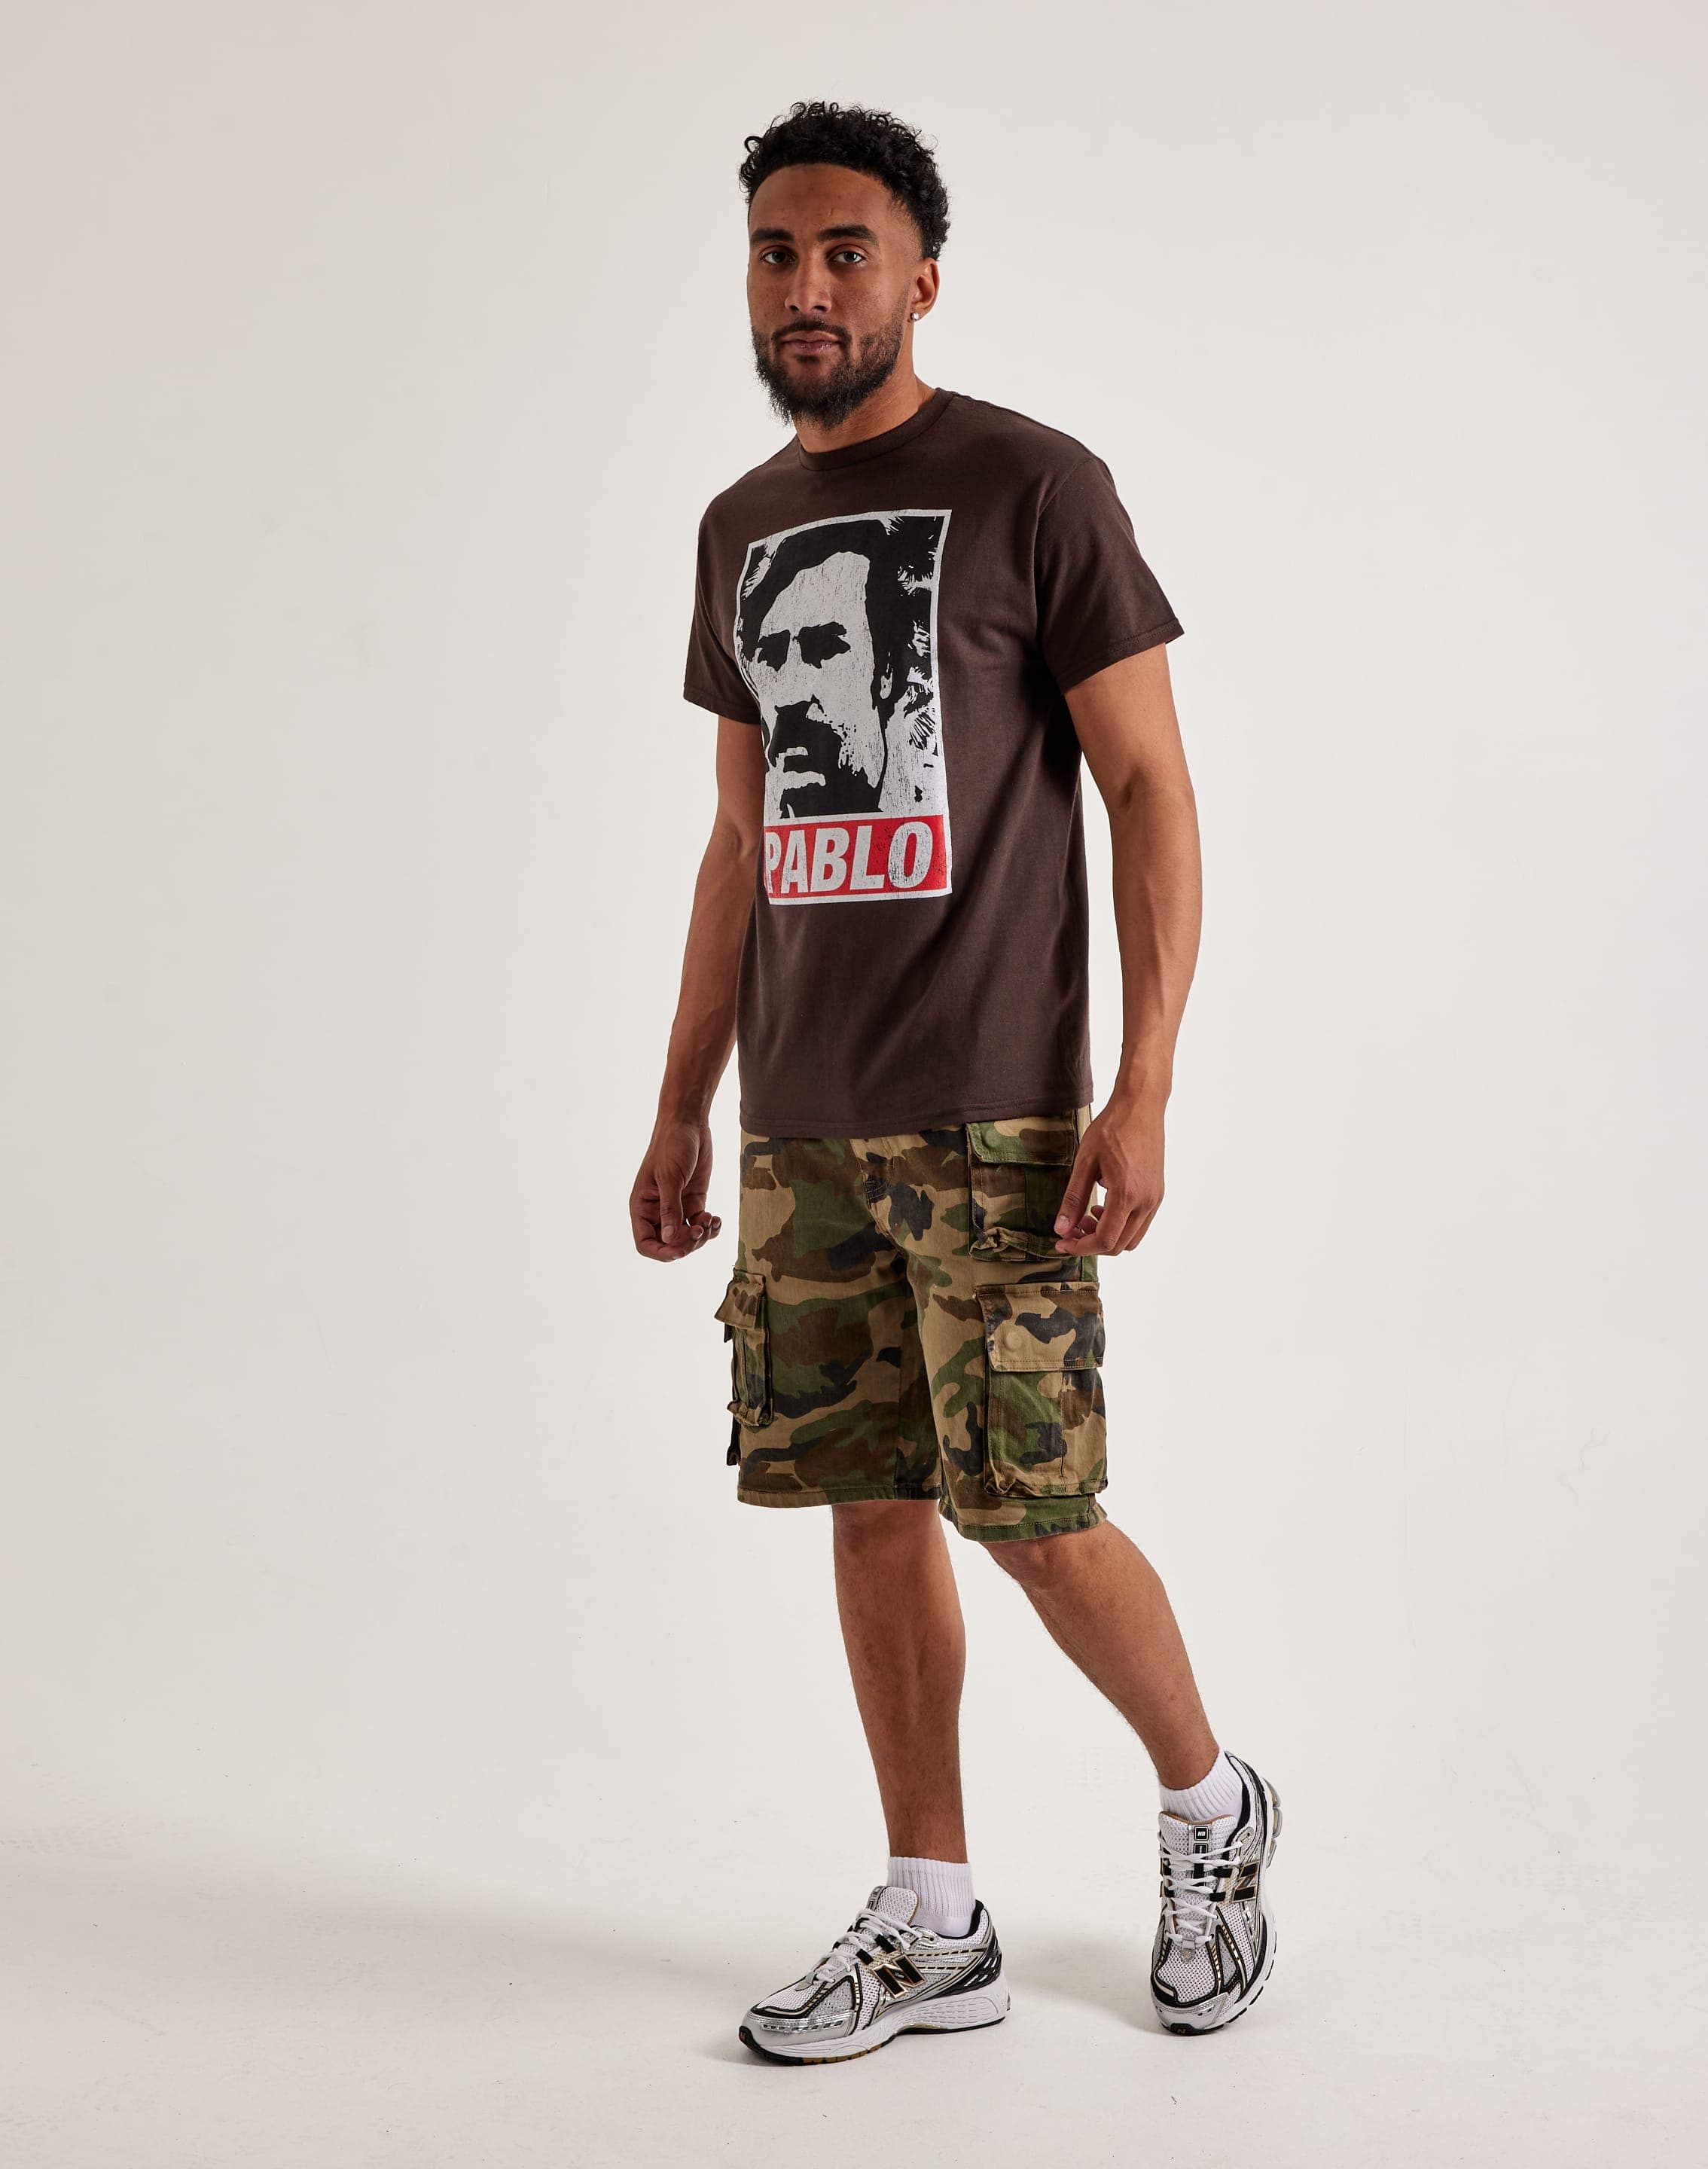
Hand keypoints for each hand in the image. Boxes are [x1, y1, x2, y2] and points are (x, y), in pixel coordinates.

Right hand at [630, 1117, 721, 1260]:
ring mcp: (677, 1207)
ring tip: (711, 1220)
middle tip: (700, 1229)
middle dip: (686, 1243)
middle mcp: (657, 1210)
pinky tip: (716, 1219)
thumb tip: (670, 1240)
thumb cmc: (671, 1145)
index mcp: (642, 1206)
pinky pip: (700, 1225)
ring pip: (687, 1237)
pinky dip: (710, 1228)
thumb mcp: (670, 1177)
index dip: (661, 1252)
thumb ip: (670, 1209)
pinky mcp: (694, 1201)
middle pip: (669, 1243)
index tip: (680, 1251)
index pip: (645, 1242)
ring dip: (701, 1236)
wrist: (688, 1123)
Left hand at [1052, 1098, 1164, 1255]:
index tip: (1062, 1242)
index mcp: (1127, 1194)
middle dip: (1092, 1243)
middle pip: (1119, 1245)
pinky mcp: (1157, 1192)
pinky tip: (1104, 1206)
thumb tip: (1061, 1228)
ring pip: (1132, 1238)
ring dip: (1108, 1236)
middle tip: (1071, 1228)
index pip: (1105, 1240)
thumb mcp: (1084, 1162)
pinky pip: (1140, 1223)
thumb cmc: (1112, 1128)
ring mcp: (1155, 1198)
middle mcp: (1146, 1201)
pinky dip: (1121, 1225)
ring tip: (1087, 1215)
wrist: (1141, 1107)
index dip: (1081, 1247)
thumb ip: (1073, 1198)